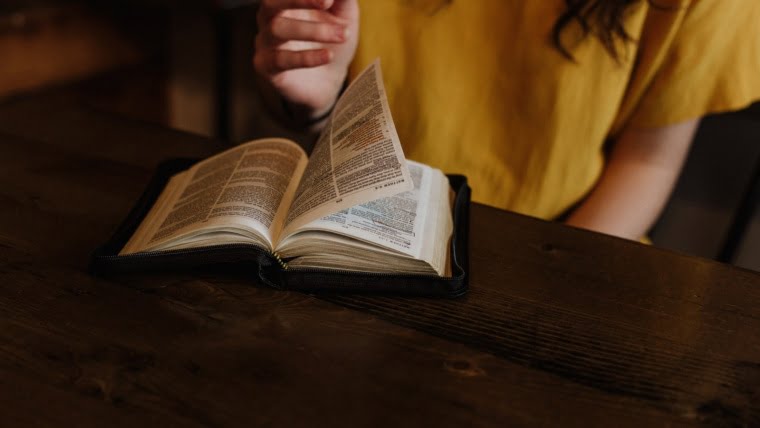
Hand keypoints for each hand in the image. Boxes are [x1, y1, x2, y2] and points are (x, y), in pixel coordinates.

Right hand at [254, 0, 358, 119]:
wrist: (328, 81)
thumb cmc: (332, 41)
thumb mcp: (344, 16)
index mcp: (285, 2)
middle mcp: (270, 18)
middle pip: (270, 3)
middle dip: (298, 0)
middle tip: (327, 2)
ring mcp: (266, 42)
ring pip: (277, 29)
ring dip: (312, 30)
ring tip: (342, 35)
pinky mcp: (266, 67)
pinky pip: (281, 60)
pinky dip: (306, 57)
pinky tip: (328, 56)